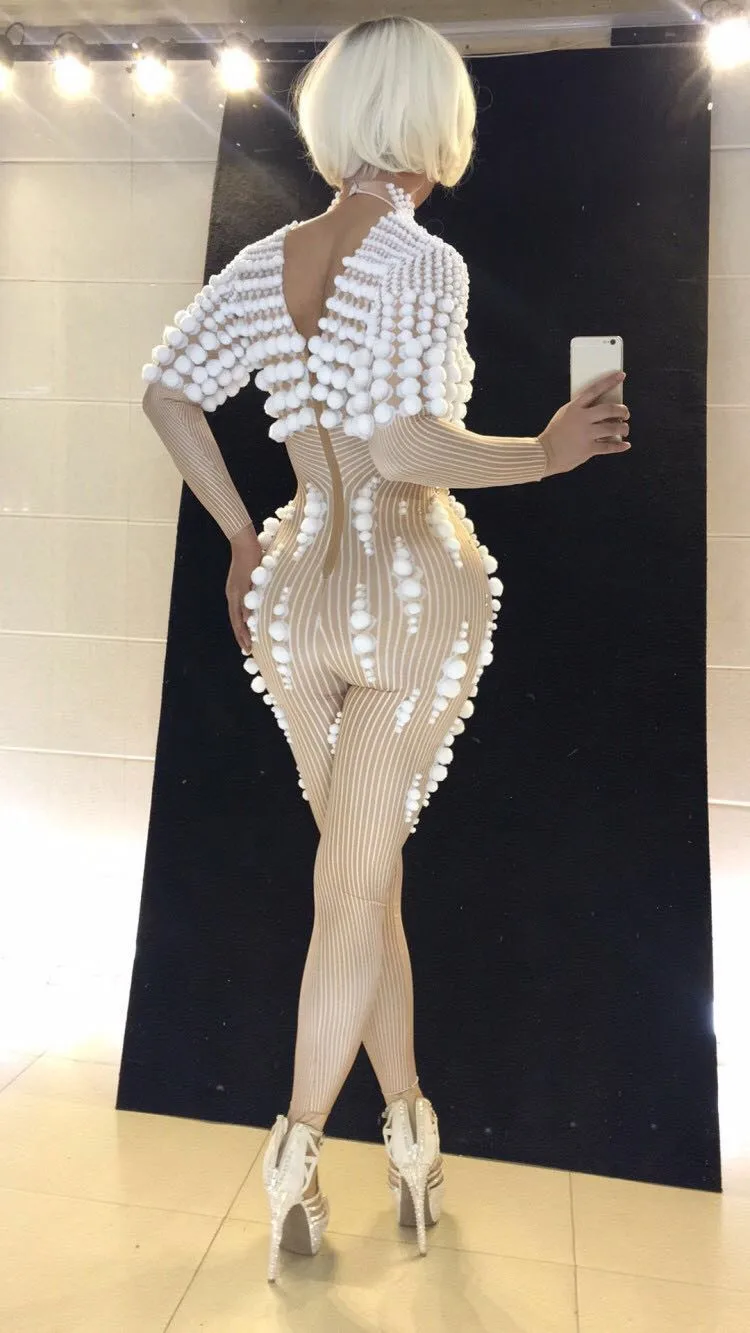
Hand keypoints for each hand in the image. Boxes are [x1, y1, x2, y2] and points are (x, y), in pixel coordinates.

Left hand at [225, 525, 262, 653]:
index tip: (246, 644)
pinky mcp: (242, 585)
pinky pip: (244, 602)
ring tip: (248, 644)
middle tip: (247, 651)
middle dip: (241, 637)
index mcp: (234, 595)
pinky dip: (245, 614)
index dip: (240, 632)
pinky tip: (248, 624)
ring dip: (242, 631)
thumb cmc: (251, 560)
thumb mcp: (252, 580)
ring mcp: (236, 591)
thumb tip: (260, 602)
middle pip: (235, 621)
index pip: (236, 618)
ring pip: (237, 616)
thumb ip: (254, 592)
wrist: (244, 544)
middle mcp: (233, 595)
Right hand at [539, 371, 630, 476]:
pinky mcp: (588, 449)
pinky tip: (626, 444)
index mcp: (575, 408)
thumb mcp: (564, 415)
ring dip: (623, 428)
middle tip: (626, 414)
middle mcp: (582, 419)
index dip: (609, 381)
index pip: (595, 390)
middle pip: (609, 409)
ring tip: (624, 429)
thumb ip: (580, 410)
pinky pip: (609, 447)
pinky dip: (620, 446)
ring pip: (613, 428)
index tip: (621, 375)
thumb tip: (603, 409)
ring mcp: (586, 434)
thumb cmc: (555, 434)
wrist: (544, 453)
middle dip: (622, 410)